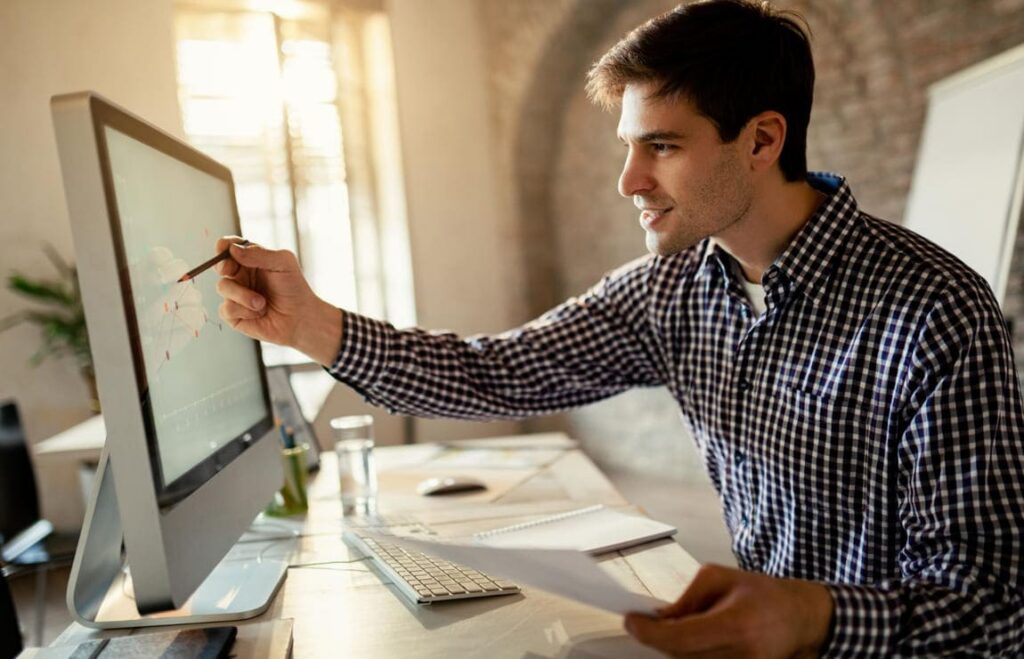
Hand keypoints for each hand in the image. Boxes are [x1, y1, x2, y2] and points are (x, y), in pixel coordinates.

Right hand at [214, 237, 341, 365]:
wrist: (300, 318)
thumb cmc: (294, 288)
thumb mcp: (283, 263)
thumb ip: (259, 253)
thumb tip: (233, 249)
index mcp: (251, 259)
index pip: (230, 247)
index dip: (223, 245)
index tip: (224, 247)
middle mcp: (241, 275)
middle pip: (220, 265)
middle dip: (223, 266)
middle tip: (229, 269)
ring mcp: (235, 294)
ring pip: (223, 287)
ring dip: (242, 295)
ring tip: (262, 303)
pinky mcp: (233, 314)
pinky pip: (226, 309)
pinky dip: (244, 311)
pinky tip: (259, 313)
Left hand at [624, 564, 833, 657]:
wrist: (801, 618)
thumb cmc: (762, 593)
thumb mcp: (721, 578)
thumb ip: (688, 598)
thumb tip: (659, 618)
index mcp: (737, 625)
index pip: (682, 638)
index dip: (650, 633)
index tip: (630, 620)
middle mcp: (743, 655)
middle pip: (681, 656)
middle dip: (657, 639)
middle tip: (643, 622)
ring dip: (674, 649)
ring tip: (676, 628)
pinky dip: (689, 655)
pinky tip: (689, 641)